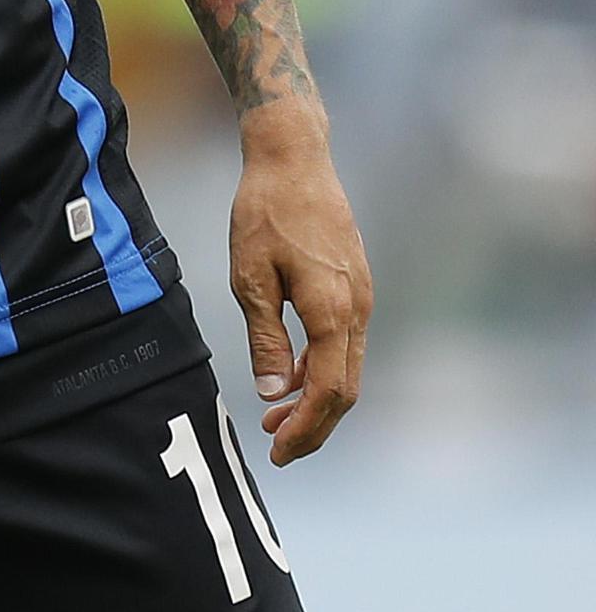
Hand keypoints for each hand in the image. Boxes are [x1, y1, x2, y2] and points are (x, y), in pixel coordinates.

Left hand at [229, 101, 370, 463]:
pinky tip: (288, 377)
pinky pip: (343, 345)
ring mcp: (362, 299)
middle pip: (345, 389)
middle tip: (277, 446)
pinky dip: (320, 369)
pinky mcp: (355, 288)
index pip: (328, 390)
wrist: (295, 160)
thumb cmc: (265, 212)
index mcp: (333, 311)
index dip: (306, 427)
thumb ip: (265, 336)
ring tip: (276, 419)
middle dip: (314, 425)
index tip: (278, 451)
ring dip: (316, 399)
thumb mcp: (250, 276)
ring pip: (347, 369)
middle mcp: (358, 310)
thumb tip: (272, 392)